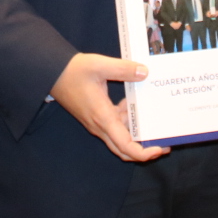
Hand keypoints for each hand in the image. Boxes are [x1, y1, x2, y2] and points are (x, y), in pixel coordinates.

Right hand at [51, 52, 167, 162]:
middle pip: (124, 149)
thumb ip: (123, 69)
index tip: (160, 148)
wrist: (53, 73)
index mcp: (103, 118)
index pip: (125, 146)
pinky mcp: (96, 116)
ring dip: (136, 131)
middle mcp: (101, 126)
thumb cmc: (74, 71)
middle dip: (145, 150)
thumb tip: (145, 72)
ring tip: (154, 119)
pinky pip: (115, 125)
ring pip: (120, 137)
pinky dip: (127, 119)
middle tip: (164, 141)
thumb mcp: (99, 65)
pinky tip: (133, 102)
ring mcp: (98, 123)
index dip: (144, 153)